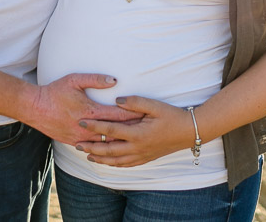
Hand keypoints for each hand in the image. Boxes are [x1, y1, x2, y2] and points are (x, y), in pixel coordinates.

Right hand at [24, 74, 142, 144]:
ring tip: (133, 140)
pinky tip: (113, 148)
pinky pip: (92, 148)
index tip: (146, 115)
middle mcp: (87, 128)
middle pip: (115, 132)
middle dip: (131, 130)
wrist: (34, 108)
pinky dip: (104, 148)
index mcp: (90, 111)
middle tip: (146, 129)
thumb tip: (114, 80)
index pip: (118, 115)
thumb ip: (95, 79)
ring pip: (105, 144)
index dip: (133, 115)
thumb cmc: (55, 91)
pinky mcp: (73, 143)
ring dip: (118, 142)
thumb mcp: (74, 80)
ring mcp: (80, 138)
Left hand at [75, 96, 194, 166]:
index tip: (81, 121)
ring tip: (87, 155)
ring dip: (100, 158)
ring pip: (115, 161)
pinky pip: (126, 165)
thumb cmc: (171, 115)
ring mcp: (141, 155)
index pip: (110, 130)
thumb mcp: (154, 105)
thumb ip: (134, 102)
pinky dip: (113, 164)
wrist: (188, 131)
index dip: (94, 126)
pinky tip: (107, 162)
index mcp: (137, 133)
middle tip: (77, 144)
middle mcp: (137, 147)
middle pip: (108, 150)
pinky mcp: (146, 159)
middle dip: (91, 147)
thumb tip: (116, 100)